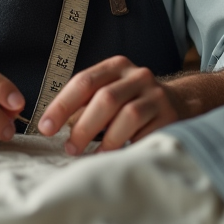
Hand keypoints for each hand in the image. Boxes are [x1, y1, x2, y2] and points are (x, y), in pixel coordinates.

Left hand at [35, 55, 182, 154]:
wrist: (178, 102)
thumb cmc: (130, 101)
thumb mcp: (108, 92)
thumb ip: (84, 104)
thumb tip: (53, 126)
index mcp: (116, 66)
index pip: (84, 82)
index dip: (62, 106)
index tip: (46, 128)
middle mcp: (137, 76)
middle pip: (106, 99)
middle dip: (84, 127)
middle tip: (70, 148)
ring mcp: (156, 95)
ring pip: (129, 116)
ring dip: (107, 140)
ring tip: (93, 155)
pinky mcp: (170, 116)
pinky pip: (146, 134)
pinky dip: (128, 147)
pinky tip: (116, 157)